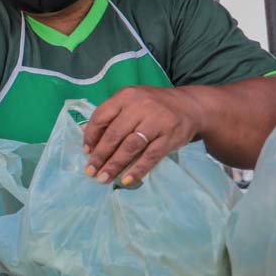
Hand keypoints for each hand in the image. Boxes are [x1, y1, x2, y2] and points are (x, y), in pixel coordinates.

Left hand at [82, 86, 203, 184]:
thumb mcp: (131, 102)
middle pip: (114, 135)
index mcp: (126, 96)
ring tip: (103, 178)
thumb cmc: (154, 106)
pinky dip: (137, 169)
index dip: (91, 137)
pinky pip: (150, 156)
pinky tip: (126, 180)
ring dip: (115, 165)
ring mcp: (157, 121)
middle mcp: (140, 106)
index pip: (101, 117)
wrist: (191, 106)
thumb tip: (84, 132)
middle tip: (91, 172)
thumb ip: (110, 115)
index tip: (86, 152)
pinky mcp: (170, 136)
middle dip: (100, 156)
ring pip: (130, 147)